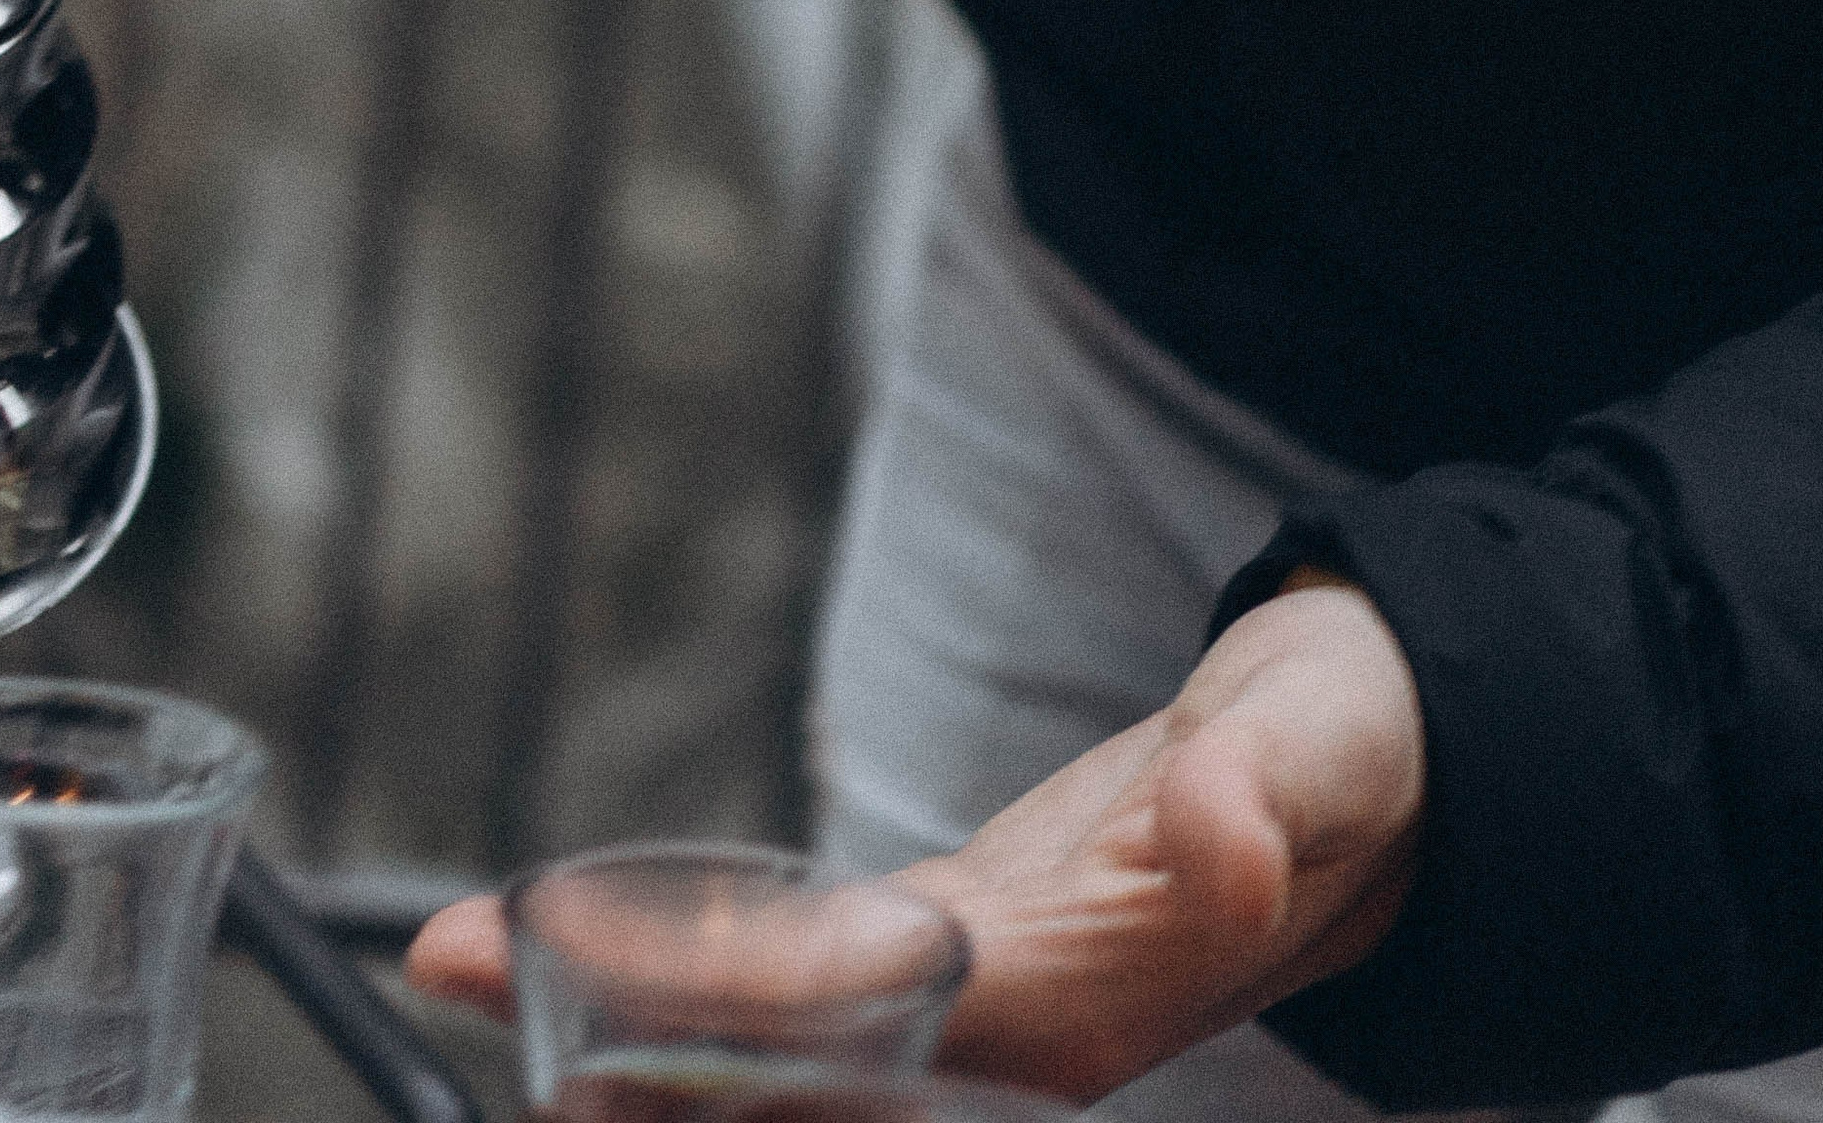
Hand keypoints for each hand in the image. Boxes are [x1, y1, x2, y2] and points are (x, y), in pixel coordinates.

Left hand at [403, 583, 1424, 1101]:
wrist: (1380, 789)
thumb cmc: (1348, 760)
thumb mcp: (1326, 750)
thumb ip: (1272, 795)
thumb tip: (1214, 824)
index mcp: (1083, 984)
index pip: (864, 1002)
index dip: (721, 1000)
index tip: (578, 962)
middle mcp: (1016, 1030)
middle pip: (791, 1072)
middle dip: (621, 1049)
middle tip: (442, 964)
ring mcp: (982, 1006)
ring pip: (778, 1050)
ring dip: (618, 1022)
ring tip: (451, 957)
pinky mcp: (964, 956)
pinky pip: (800, 991)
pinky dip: (681, 977)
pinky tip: (577, 947)